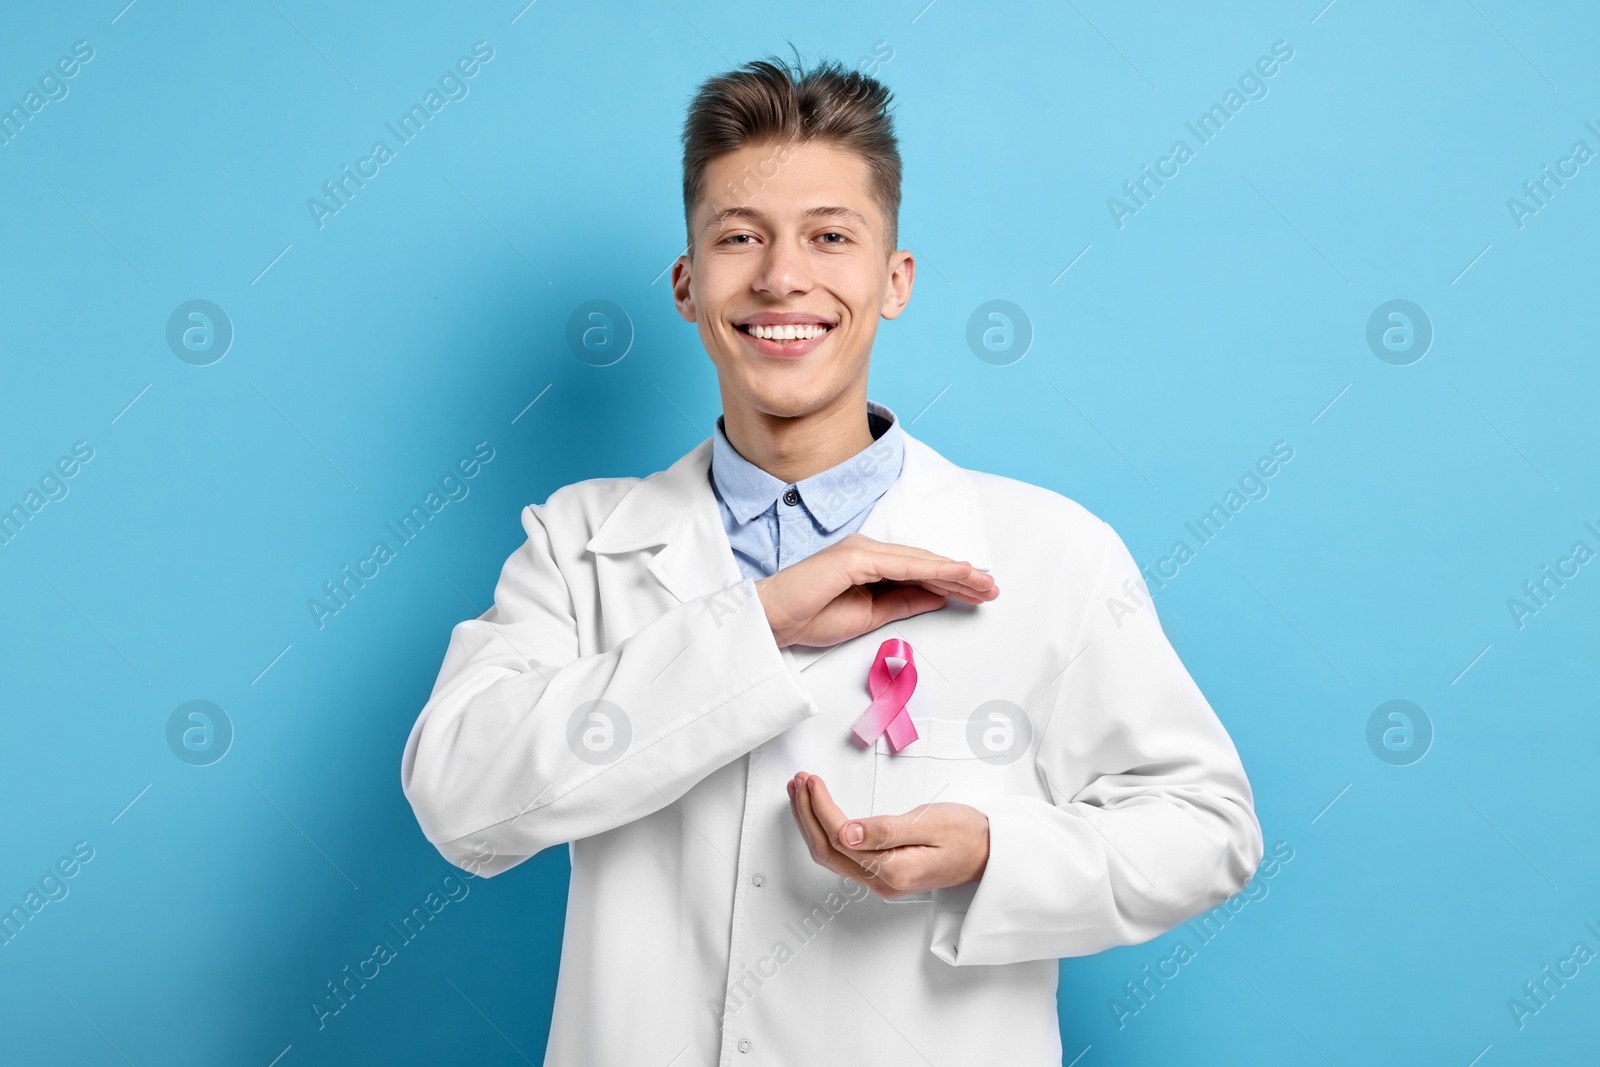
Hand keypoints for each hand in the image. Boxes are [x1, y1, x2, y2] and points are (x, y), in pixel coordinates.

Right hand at [755, 533, 997, 649]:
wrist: (775, 620)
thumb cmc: (812, 617)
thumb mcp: (870, 616)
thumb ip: (902, 603)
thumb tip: (936, 596)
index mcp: (869, 564)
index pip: (919, 571)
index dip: (951, 581)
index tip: (978, 593)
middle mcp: (868, 551)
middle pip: (925, 563)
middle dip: (961, 576)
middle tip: (992, 589)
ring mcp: (862, 551)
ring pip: (920, 561)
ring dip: (955, 572)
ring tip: (983, 583)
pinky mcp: (856, 557)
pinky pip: (903, 564)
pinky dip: (933, 569)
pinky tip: (956, 574)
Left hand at [786, 771, 989, 899]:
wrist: (991, 854)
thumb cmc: (967, 834)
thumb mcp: (929, 823)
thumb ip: (885, 830)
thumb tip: (846, 833)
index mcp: (892, 871)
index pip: (840, 838)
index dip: (820, 807)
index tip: (812, 781)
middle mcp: (881, 882)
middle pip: (826, 849)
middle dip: (806, 814)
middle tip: (797, 782)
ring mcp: (880, 880)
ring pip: (830, 853)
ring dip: (811, 821)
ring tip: (799, 792)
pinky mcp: (882, 872)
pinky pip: (842, 854)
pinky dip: (825, 829)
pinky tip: (819, 812)